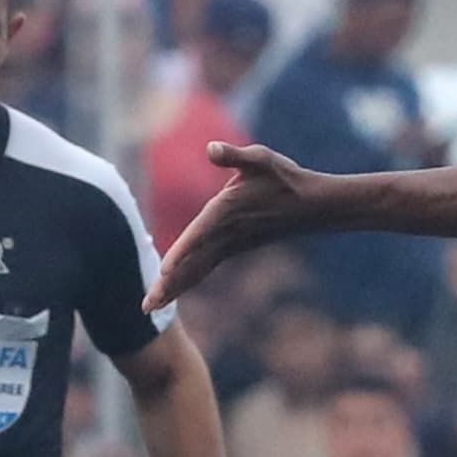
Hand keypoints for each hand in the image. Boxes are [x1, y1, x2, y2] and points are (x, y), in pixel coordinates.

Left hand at [147, 141, 322, 311]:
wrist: (311, 206)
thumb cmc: (284, 178)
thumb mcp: (261, 159)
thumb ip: (234, 155)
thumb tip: (212, 147)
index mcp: (228, 210)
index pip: (201, 232)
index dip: (182, 250)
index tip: (164, 269)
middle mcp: (226, 233)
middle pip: (193, 262)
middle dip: (170, 284)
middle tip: (145, 307)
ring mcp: (229, 245)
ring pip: (196, 271)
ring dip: (173, 289)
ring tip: (148, 309)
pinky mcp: (231, 249)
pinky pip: (204, 269)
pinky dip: (185, 281)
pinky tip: (170, 294)